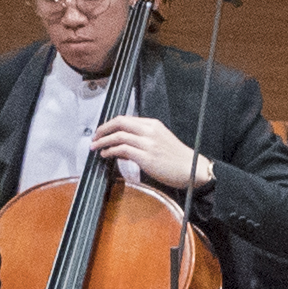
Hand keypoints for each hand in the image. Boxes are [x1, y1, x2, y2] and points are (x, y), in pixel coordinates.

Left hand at [85, 110, 200, 195]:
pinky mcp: (146, 157)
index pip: (125, 119)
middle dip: (103, 130)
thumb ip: (143, 139)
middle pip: (119, 123)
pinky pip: (122, 150)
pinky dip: (111, 151)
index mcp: (153, 125)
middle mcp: (149, 131)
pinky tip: (106, 155)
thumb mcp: (160, 141)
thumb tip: (122, 144)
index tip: (102, 131)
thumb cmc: (178, 159)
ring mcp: (148, 143)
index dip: (109, 124)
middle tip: (94, 138)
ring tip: (96, 148)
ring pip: (118, 136)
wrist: (193, 169)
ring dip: (103, 142)